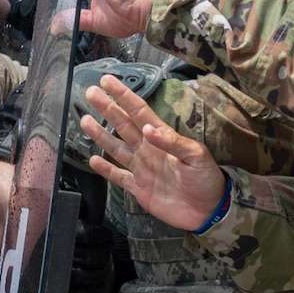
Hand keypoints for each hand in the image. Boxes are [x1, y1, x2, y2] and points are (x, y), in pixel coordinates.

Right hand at [81, 74, 226, 231]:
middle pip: (124, 125)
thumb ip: (172, 142)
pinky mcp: (139, 189)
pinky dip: (106, 170)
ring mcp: (142, 169)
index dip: (124, 96)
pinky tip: (93, 160)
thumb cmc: (206, 179)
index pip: (139, 112)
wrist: (208, 211)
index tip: (108, 81)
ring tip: (85, 120)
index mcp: (162, 138)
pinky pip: (119, 177)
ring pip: (117, 148)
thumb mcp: (196, 156)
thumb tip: (147, 128)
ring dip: (101, 135)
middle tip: (91, 92)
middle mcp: (149, 150)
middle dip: (107, 108)